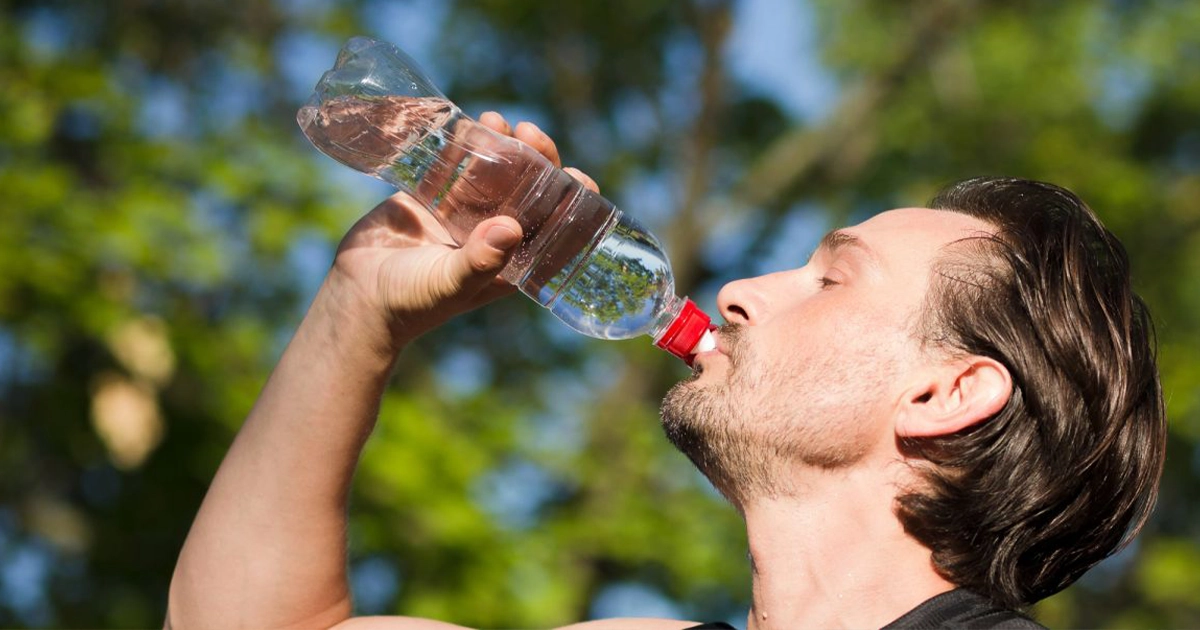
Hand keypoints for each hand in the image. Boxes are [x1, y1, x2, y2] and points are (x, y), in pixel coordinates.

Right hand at [323, 113, 597, 349]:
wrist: (358, 295)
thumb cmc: (411, 301)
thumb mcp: (449, 283)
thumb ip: (480, 260)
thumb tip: (512, 228)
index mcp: (511, 262)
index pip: (554, 230)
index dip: (572, 204)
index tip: (579, 177)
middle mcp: (494, 236)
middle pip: (528, 192)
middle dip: (536, 161)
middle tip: (529, 133)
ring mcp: (464, 215)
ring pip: (495, 173)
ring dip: (502, 145)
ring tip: (497, 120)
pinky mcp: (433, 199)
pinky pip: (456, 166)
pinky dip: (464, 145)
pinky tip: (469, 122)